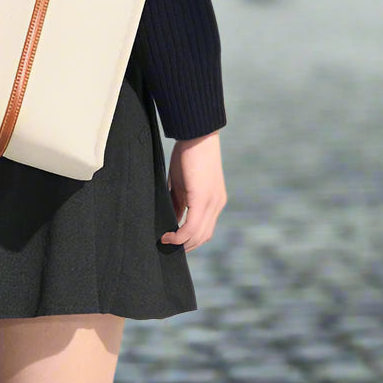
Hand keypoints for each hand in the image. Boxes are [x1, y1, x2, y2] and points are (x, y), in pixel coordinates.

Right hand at [160, 130, 226, 251]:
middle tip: (167, 248)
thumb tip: (174, 222)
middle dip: (185, 246)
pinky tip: (167, 236)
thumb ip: (180, 203)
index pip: (205, 229)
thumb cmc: (188, 154)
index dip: (190, 240)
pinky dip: (179, 236)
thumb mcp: (183, 183)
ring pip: (198, 235)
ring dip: (182, 244)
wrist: (197, 134)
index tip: (173, 243)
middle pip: (203, 236)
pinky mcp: (202, 198)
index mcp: (215, 201)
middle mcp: (217, 204)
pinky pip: (192, 226)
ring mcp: (212, 202)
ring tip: (165, 242)